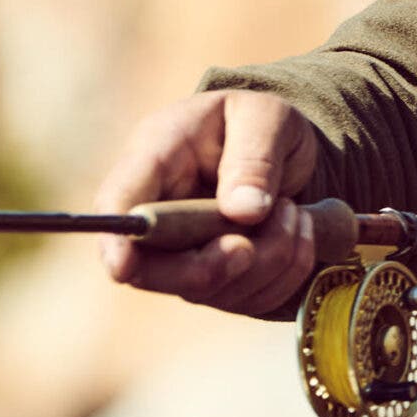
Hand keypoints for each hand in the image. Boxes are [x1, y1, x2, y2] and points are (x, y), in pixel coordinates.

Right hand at [94, 89, 325, 315]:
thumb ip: (254, 158)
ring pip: (210, 289)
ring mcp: (186, 253)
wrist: (286, 149)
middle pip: (154, 270)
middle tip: (251, 244)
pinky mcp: (220, 279)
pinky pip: (249, 299)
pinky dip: (286, 273)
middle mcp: (161, 214)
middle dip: (208, 268)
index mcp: (156, 157)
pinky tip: (301, 232)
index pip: (118, 205)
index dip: (115, 240)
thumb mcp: (266, 117)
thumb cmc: (263, 123)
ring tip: (295, 210)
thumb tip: (243, 212)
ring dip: (267, 260)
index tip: (122, 266)